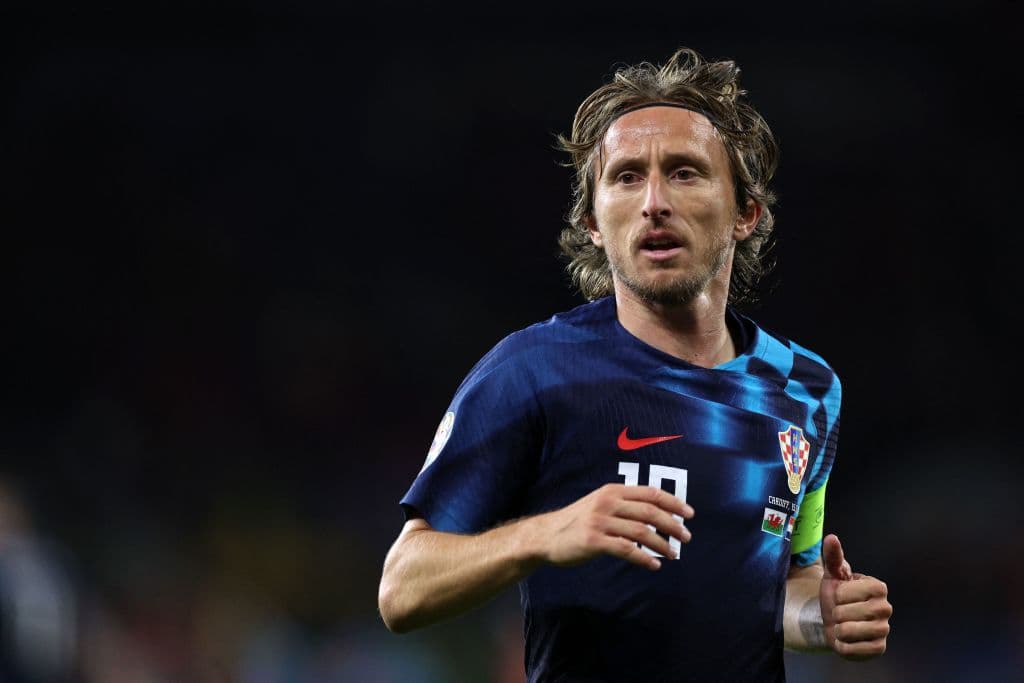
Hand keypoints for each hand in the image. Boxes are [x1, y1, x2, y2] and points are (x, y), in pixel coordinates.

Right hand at [535, 484, 693, 570]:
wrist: (546, 535)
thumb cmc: (578, 521)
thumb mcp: (600, 503)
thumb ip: (624, 505)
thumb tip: (658, 515)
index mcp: (612, 491)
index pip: (650, 493)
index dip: (673, 502)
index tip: (689, 514)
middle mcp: (607, 502)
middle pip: (650, 511)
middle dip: (672, 525)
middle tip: (687, 537)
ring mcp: (600, 521)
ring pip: (641, 531)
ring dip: (662, 544)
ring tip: (674, 553)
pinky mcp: (593, 540)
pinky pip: (626, 550)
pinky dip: (643, 558)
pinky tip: (654, 565)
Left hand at [820, 534, 891, 659]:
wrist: (835, 622)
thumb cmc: (836, 595)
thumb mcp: (833, 575)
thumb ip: (833, 557)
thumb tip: (831, 537)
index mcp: (879, 587)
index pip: (850, 592)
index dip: (839, 595)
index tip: (840, 595)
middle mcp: (886, 608)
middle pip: (847, 613)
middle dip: (835, 613)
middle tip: (839, 612)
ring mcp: (884, 630)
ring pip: (849, 631)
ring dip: (838, 629)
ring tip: (842, 625)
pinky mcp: (879, 649)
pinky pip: (852, 649)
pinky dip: (842, 645)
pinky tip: (847, 639)